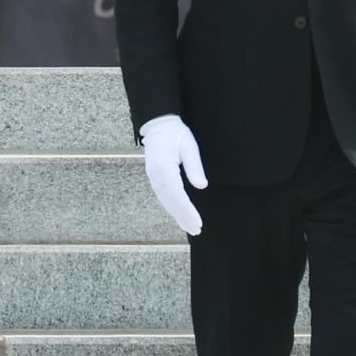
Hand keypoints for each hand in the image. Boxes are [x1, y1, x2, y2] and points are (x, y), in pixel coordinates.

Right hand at [139, 114, 207, 236]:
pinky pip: (163, 196)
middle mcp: (156, 174)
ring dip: (177, 215)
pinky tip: (180, 215)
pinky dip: (172, 208)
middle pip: (170, 201)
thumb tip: (202, 186)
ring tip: (190, 227)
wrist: (158, 125)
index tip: (198, 222)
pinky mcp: (154, 177)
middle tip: (197, 230)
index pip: (177, 194)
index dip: (187, 210)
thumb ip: (194, 166)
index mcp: (164, 166)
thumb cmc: (175, 133)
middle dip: (183, 217)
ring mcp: (153, 176)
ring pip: (166, 201)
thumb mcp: (189, 146)